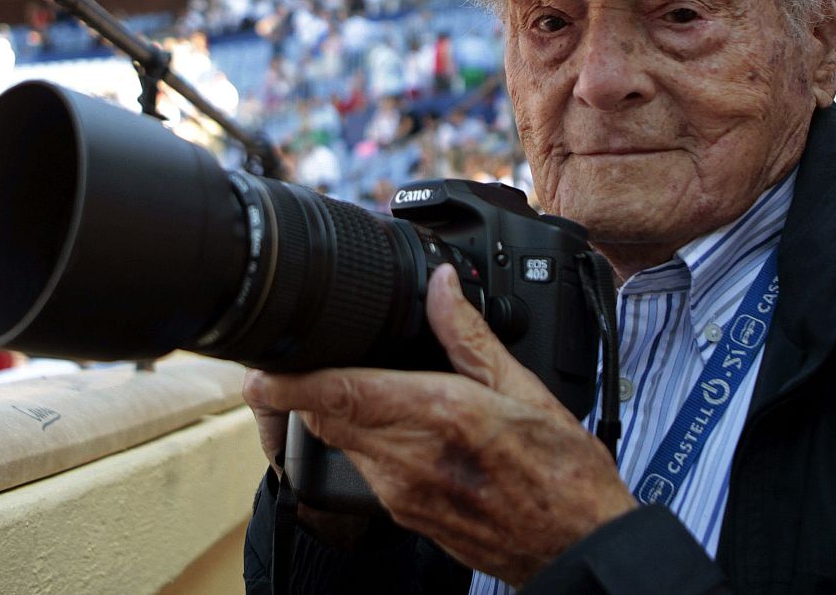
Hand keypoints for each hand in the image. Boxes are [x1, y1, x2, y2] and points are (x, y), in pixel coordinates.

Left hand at [243, 266, 634, 586]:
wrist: (577, 550)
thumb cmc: (562, 473)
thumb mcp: (526, 390)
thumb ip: (470, 335)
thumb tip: (441, 285)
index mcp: (437, 417)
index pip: (338, 393)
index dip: (286, 380)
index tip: (257, 364)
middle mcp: (407, 460)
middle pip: (322, 416)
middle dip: (303, 386)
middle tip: (298, 353)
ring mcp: (401, 493)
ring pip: (340, 441)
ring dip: (335, 410)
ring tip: (355, 377)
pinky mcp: (405, 515)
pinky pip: (365, 466)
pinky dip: (365, 438)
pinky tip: (395, 422)